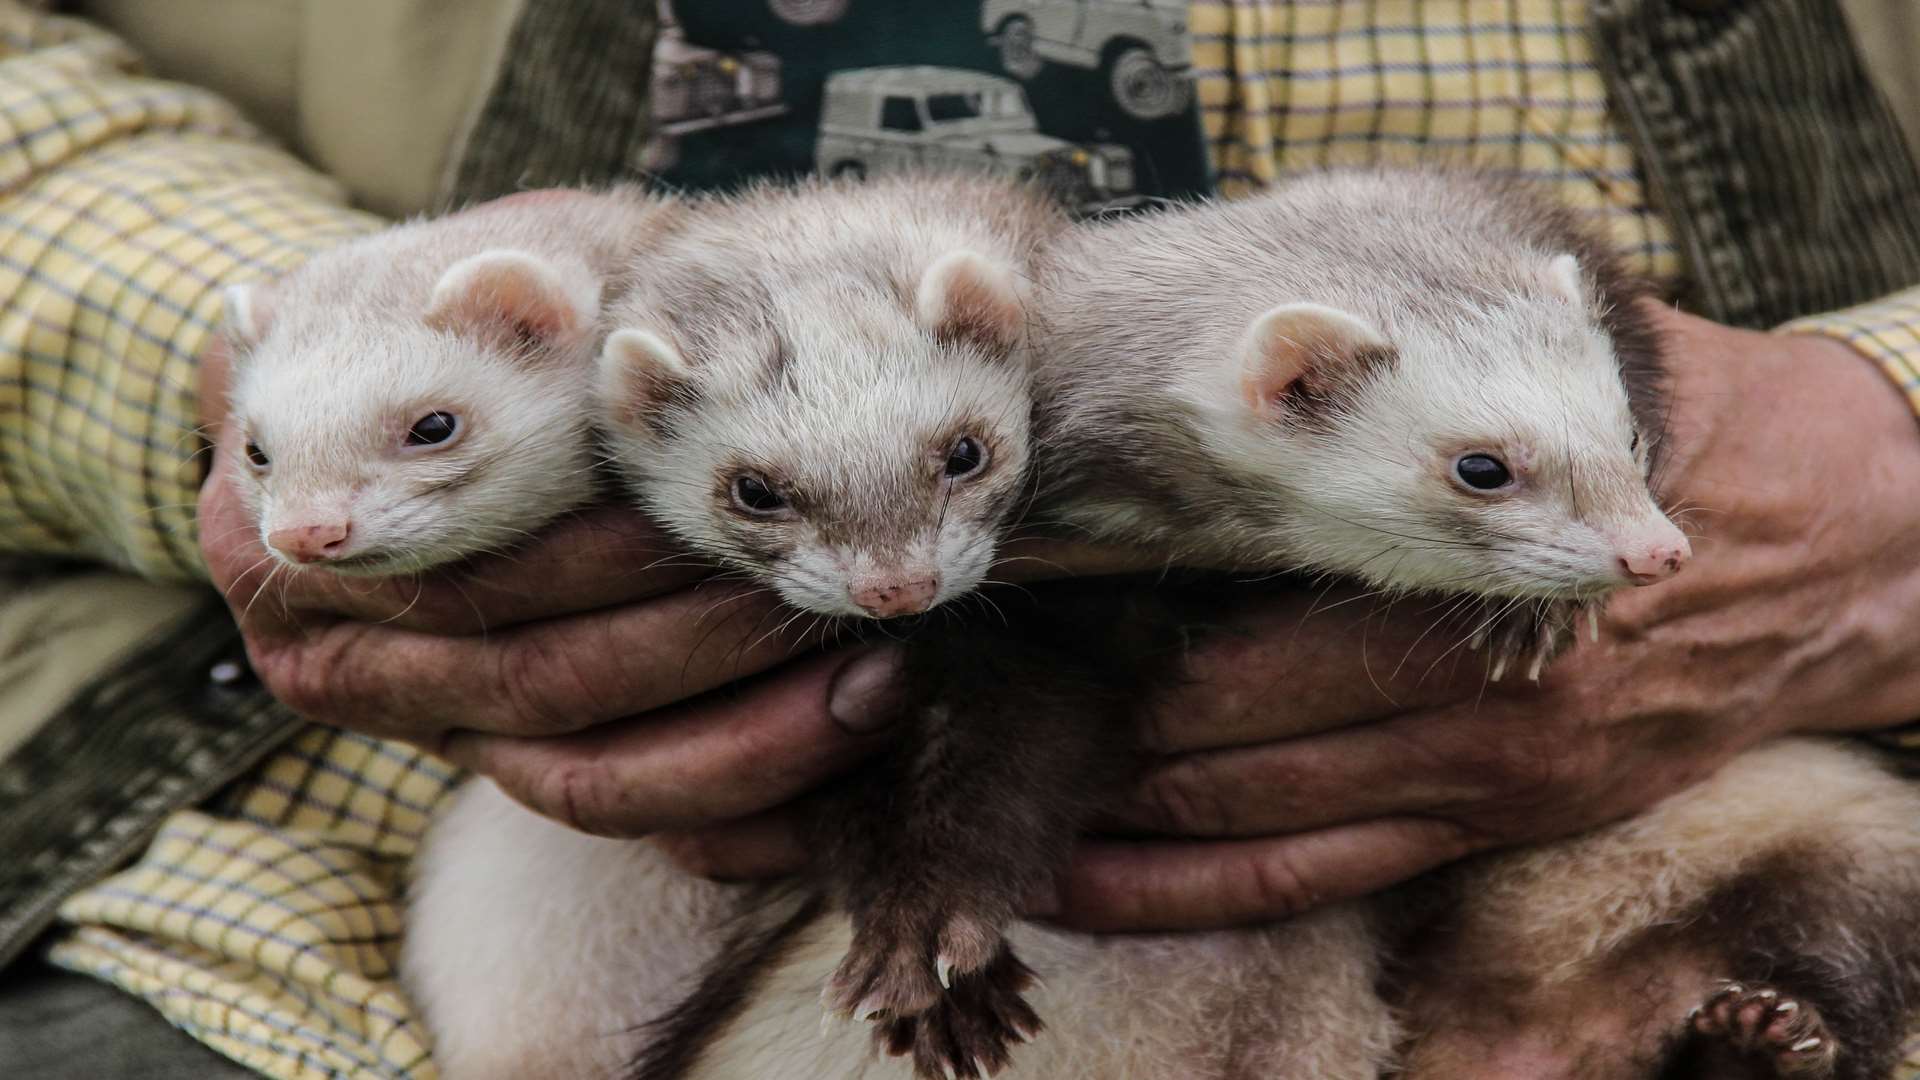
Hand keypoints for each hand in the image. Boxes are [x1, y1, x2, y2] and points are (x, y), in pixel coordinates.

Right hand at [196, 333, 893, 836]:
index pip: (480, 579)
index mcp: (311, 546)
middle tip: (831, 602)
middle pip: (540, 683)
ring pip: (588, 780)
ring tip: (875, 681)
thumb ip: (512, 275)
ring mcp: (434, 731)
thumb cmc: (467, 315)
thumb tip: (508, 285)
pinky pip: (625, 813)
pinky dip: (735, 796)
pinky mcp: (510, 768)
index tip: (733, 525)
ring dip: (743, 743)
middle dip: (703, 652)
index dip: (606, 562)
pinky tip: (842, 740)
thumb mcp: (484, 271)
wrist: (394, 395)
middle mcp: (348, 664)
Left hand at [656, 307, 1919, 909]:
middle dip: (1083, 735)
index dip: (1103, 627)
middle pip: (1216, 732)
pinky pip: (1317, 879)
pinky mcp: (1491, 820)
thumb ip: (1410, 381)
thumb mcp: (1554, 371)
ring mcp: (1469, 774)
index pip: (1235, 615)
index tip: (1003, 617)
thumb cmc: (1675, 432)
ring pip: (1248, 825)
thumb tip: (1268, 338)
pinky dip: (1194, 890)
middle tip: (954, 724)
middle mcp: (1453, 692)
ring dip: (1110, 830)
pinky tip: (1098, 885)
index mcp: (1454, 573)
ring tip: (988, 824)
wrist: (1847, 548)